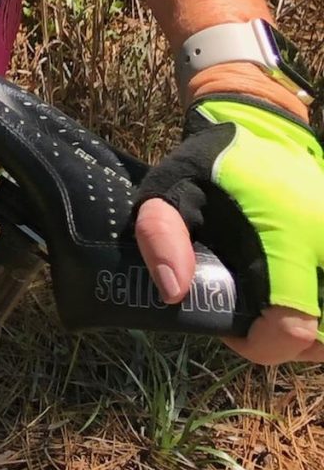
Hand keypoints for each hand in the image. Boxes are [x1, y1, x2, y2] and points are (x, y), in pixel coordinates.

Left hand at [135, 89, 323, 364]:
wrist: (267, 124)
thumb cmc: (215, 161)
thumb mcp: (172, 185)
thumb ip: (161, 231)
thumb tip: (173, 290)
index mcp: (291, 235)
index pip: (293, 326)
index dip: (261, 345)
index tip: (233, 332)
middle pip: (322, 337)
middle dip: (288, 343)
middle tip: (255, 322)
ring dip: (310, 331)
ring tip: (274, 311)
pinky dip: (320, 310)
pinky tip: (295, 296)